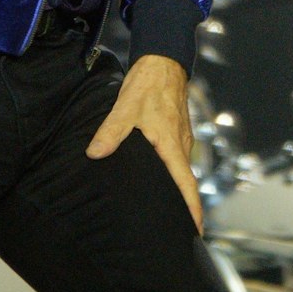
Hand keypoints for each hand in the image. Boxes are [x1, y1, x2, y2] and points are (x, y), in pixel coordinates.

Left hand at [85, 54, 200, 231]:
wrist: (163, 61)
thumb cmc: (148, 84)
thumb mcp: (125, 107)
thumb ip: (111, 132)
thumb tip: (96, 153)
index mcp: (171, 143)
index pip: (186, 183)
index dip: (191, 208)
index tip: (196, 229)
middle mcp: (181, 144)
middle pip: (187, 182)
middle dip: (186, 207)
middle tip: (179, 230)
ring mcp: (181, 138)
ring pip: (182, 170)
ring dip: (179, 190)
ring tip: (169, 210)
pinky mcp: (177, 132)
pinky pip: (177, 159)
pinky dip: (174, 174)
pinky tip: (161, 179)